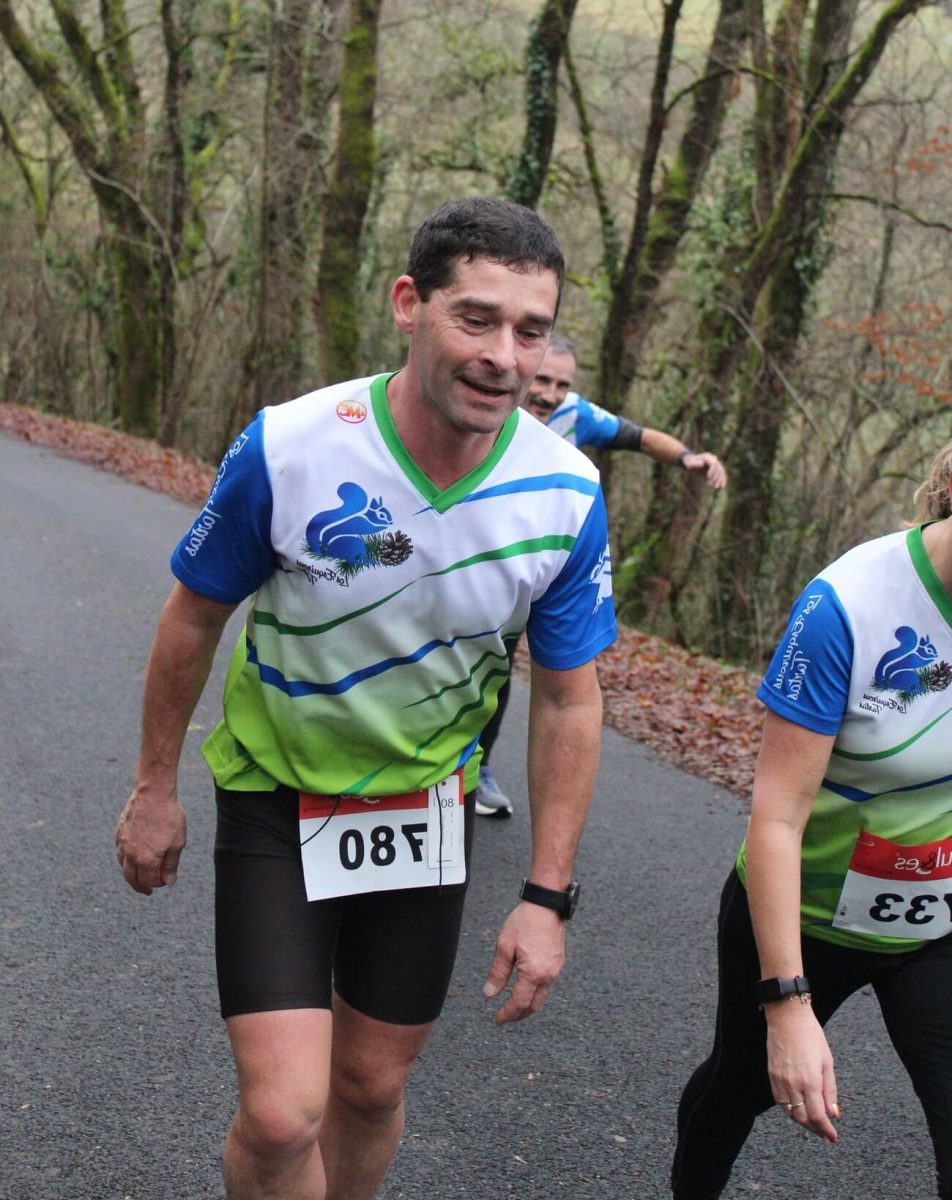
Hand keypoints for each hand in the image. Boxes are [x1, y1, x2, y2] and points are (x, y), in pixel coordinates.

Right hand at [115, 785, 186, 894]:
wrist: (153, 793)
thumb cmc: (168, 817)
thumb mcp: (177, 843)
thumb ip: (171, 865)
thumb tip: (169, 882)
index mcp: (146, 860)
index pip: (149, 881)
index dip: (158, 884)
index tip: (165, 881)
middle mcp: (130, 855)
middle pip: (131, 878)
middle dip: (140, 886)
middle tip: (147, 890)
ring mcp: (122, 843)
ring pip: (123, 866)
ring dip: (131, 873)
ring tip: (139, 875)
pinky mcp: (119, 832)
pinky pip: (119, 851)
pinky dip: (125, 858)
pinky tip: (132, 856)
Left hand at [482, 902, 565, 1024]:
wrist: (546, 904)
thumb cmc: (524, 922)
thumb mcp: (504, 946)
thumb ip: (498, 973)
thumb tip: (490, 994)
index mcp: (533, 973)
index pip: (519, 1003)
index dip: (507, 1014)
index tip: (498, 1020)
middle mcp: (548, 975)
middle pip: (534, 1006)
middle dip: (519, 1015)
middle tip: (505, 1017)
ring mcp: (555, 969)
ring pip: (542, 997)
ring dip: (529, 1005)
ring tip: (514, 1005)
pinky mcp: (558, 962)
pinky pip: (547, 985)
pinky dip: (536, 993)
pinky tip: (527, 988)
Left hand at [682, 451, 726, 489]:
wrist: (691, 462)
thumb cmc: (689, 462)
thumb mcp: (689, 463)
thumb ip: (695, 463)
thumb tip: (702, 463)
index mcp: (708, 457)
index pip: (714, 464)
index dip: (712, 471)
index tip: (708, 478)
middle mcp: (714, 459)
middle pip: (719, 468)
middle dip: (715, 477)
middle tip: (710, 484)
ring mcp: (716, 463)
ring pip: (721, 472)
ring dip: (720, 480)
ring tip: (716, 487)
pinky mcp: (716, 468)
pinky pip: (722, 474)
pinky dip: (722, 480)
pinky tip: (722, 487)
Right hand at [766, 1002, 839, 1142]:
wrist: (787, 1017)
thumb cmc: (811, 1036)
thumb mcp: (827, 1062)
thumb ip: (830, 1090)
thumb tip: (834, 1113)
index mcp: (810, 1080)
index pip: (818, 1116)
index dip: (826, 1130)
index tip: (833, 1137)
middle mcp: (793, 1083)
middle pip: (802, 1119)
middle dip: (815, 1128)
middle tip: (825, 1132)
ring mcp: (780, 1080)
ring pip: (790, 1112)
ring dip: (802, 1121)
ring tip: (813, 1122)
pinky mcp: (772, 1075)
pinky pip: (780, 1100)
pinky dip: (790, 1109)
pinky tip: (798, 1107)